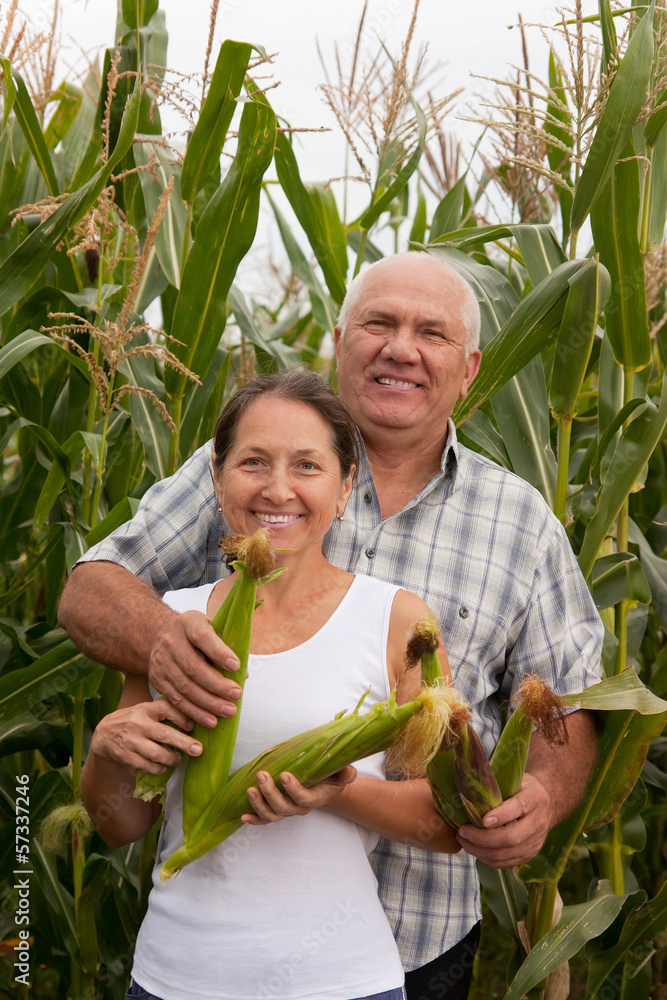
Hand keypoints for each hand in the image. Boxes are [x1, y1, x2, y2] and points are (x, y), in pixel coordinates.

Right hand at [90, 699, 202, 773]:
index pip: (166, 709)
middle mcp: (138, 723)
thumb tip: (194, 719)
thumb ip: (164, 712)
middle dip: (183, 742)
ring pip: (156, 753)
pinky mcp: (126, 756)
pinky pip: (147, 766)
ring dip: (171, 759)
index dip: (182, 717)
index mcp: (146, 709)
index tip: (192, 726)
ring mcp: (131, 741)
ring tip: (177, 759)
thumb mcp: (145, 709)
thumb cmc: (133, 720)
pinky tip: (163, 766)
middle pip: (164, 733)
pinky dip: (158, 768)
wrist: (104, 733)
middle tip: (198, 750)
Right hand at [149, 610, 242, 727]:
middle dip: (217, 685)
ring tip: (228, 712)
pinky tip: (210, 720)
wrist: (161, 635)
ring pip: (185, 687)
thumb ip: (226, 647)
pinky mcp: (157, 680)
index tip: (236, 665)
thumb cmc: (195, 635)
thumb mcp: (210, 629)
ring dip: (208, 703)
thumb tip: (242, 675)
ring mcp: (161, 661)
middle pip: (193, 667)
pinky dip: (194, 712)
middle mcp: (171, 641)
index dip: (219, 652)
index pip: (202, 637)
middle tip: (236, 695)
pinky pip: (176, 700)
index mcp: (188, 623)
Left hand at [241, 766, 357, 825]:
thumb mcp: (343, 774)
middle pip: (283, 807)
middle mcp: (298, 808)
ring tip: (250, 790)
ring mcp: (286, 810)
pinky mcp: (276, 810)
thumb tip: (349, 771)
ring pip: (271, 815)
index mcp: (314, 798)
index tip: (284, 774)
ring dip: (259, 805)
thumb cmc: (332, 779)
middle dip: (270, 793)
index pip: (303, 798)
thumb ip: (347, 773)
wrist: (325, 788)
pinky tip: (243, 816)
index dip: (293, 790)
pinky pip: (264, 819)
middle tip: (262, 775)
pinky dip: (254, 819)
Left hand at [456, 772, 552, 867]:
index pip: (520, 807)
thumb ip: (497, 785)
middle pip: (510, 837)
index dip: (501, 815)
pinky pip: (506, 862)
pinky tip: (475, 849)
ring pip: (506, 854)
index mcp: (535, 798)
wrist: (547, 803)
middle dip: (481, 838)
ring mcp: (535, 841)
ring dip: (480, 851)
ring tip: (463, 840)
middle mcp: (538, 822)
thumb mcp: (515, 779)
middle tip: (462, 831)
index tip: (483, 820)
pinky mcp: (530, 854)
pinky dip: (486, 858)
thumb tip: (468, 788)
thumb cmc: (522, 788)